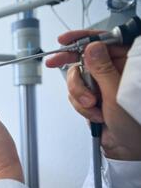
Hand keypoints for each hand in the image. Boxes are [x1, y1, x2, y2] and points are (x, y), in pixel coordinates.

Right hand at [46, 30, 140, 160]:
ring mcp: (102, 85)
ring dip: (79, 94)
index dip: (82, 38)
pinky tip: (94, 113)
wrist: (129, 149)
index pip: (102, 41)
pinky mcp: (93, 98)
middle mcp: (114, 71)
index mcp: (126, 63)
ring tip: (93, 106)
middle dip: (74, 71)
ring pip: (76, 79)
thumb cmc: (137, 123)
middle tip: (55, 62)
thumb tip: (91, 48)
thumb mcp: (117, 93)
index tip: (65, 40)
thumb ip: (102, 69)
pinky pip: (75, 95)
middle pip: (83, 60)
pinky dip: (80, 105)